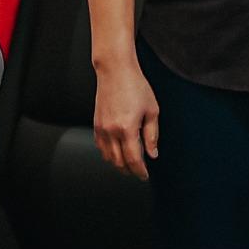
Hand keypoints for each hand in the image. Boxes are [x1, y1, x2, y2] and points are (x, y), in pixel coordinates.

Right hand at [93, 60, 158, 179]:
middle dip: (129, 170)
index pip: (133, 158)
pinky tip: (117, 153)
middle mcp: (111, 131)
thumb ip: (152, 134)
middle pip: (118, 161)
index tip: (145, 175)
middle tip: (139, 172)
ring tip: (129, 165)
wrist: (116, 72)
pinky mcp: (96, 125)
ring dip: (118, 164)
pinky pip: (100, 147)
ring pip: (108, 156)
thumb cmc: (136, 87)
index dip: (140, 170)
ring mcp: (101, 129)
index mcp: (127, 128)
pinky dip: (108, 154)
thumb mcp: (152, 110)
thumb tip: (152, 154)